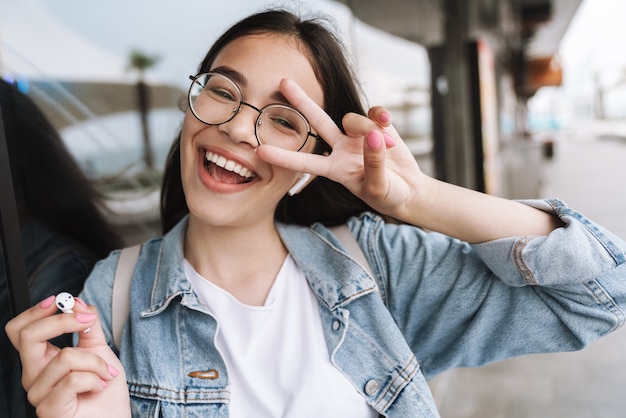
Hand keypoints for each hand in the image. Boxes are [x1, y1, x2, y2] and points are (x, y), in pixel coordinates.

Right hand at [5, 295, 130, 417]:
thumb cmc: (104, 389)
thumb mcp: (99, 349)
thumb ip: (87, 326)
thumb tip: (76, 302)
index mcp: (41, 359)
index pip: (19, 330)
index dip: (36, 311)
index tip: (61, 301)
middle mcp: (33, 375)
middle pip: (28, 336)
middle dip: (62, 322)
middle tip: (88, 321)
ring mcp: (38, 393)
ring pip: (65, 356)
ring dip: (96, 361)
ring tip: (105, 373)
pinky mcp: (49, 409)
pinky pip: (73, 379)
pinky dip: (96, 378)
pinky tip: (99, 386)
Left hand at [256, 78, 426, 220]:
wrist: (409, 189)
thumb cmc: (389, 195)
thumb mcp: (379, 189)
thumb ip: (374, 165)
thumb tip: (373, 137)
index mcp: (335, 169)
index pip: (305, 163)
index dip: (284, 158)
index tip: (260, 152)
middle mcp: (341, 148)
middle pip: (317, 121)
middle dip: (301, 101)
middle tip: (282, 81)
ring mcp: (358, 134)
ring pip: (353, 119)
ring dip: (368, 129)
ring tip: (388, 147)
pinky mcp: (377, 124)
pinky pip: (374, 111)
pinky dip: (380, 114)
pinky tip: (387, 122)